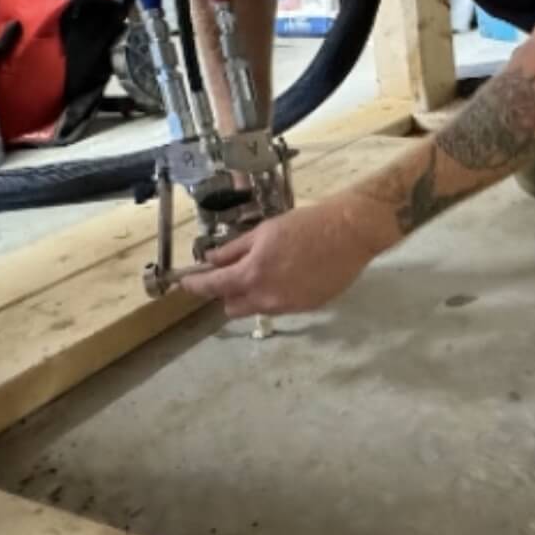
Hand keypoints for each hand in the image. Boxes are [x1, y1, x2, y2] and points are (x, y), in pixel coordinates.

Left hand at [180, 197, 380, 318]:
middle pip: (232, 307)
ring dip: (253, 294)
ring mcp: (288, 307)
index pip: (213, 287)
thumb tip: (211, 260)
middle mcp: (266, 298)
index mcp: (251, 274)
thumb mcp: (264, 231)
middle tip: (236, 271)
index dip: (195, 286)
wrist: (348, 233)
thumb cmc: (304, 225)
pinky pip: (281, 306)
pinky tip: (292, 274)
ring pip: (256, 308)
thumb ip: (234, 249)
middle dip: (228, 292)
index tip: (185, 284)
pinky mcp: (306, 309)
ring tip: (269, 270)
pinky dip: (277, 294)